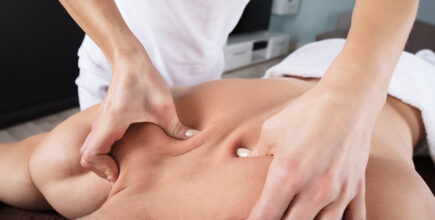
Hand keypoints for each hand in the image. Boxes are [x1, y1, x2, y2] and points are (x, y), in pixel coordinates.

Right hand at [80, 50, 198, 183]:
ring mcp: (100, 121)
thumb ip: (177, 127)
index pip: (89, 156)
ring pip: (90, 148)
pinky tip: (125, 150)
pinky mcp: (105, 118)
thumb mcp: (164, 106)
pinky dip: (105, 150)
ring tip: (123, 164)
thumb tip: (196, 139)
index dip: (102, 169)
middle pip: (86, 157)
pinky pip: (97, 140)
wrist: (130, 59)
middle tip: (122, 172)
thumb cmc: (145, 80)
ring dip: (103, 159)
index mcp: (110, 123)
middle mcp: (100, 124)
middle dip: (102, 169)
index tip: (120, 171)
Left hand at [248, 86, 376, 219]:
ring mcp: (339, 191)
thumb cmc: (305, 113)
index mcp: (287, 174)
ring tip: (295, 216)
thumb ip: (256, 157)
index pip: (266, 215)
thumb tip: (246, 166)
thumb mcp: (271, 131)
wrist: (347, 99)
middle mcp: (314, 189)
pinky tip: (325, 219)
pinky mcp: (356, 188)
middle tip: (271, 217)